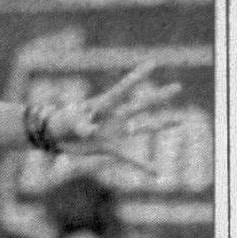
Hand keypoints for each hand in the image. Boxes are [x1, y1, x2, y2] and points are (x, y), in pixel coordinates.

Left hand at [39, 60, 183, 174]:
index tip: (153, 63)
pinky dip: (143, 166)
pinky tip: (157, 174)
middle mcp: (114, 116)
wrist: (57, 135)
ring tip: (181, 121)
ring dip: (161, 124)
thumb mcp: (69, 121)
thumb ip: (80, 125)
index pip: (123, 88)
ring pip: (143, 127)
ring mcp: (115, 131)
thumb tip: (91, 131)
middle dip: (158, 97)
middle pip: (140, 105)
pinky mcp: (110, 147)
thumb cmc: (63, 122)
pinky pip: (130, 158)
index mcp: (103, 104)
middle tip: (178, 87)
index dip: (137, 76)